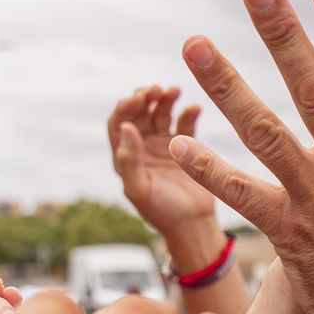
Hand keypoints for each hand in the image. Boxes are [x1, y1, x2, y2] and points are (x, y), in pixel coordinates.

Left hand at [107, 85, 215, 229]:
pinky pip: (186, 123)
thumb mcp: (139, 189)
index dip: (126, 108)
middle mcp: (143, 146)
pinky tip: (194, 107)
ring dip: (166, 99)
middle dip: (146, 98)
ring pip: (162, 113)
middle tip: (156, 89)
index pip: (119, 124)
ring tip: (174, 90)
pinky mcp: (187, 146)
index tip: (137, 98)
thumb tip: (126, 128)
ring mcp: (165, 144)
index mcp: (126, 156)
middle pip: (140, 113)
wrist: (192, 224)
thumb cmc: (161, 211)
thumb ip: (129, 161)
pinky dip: (189, 112)